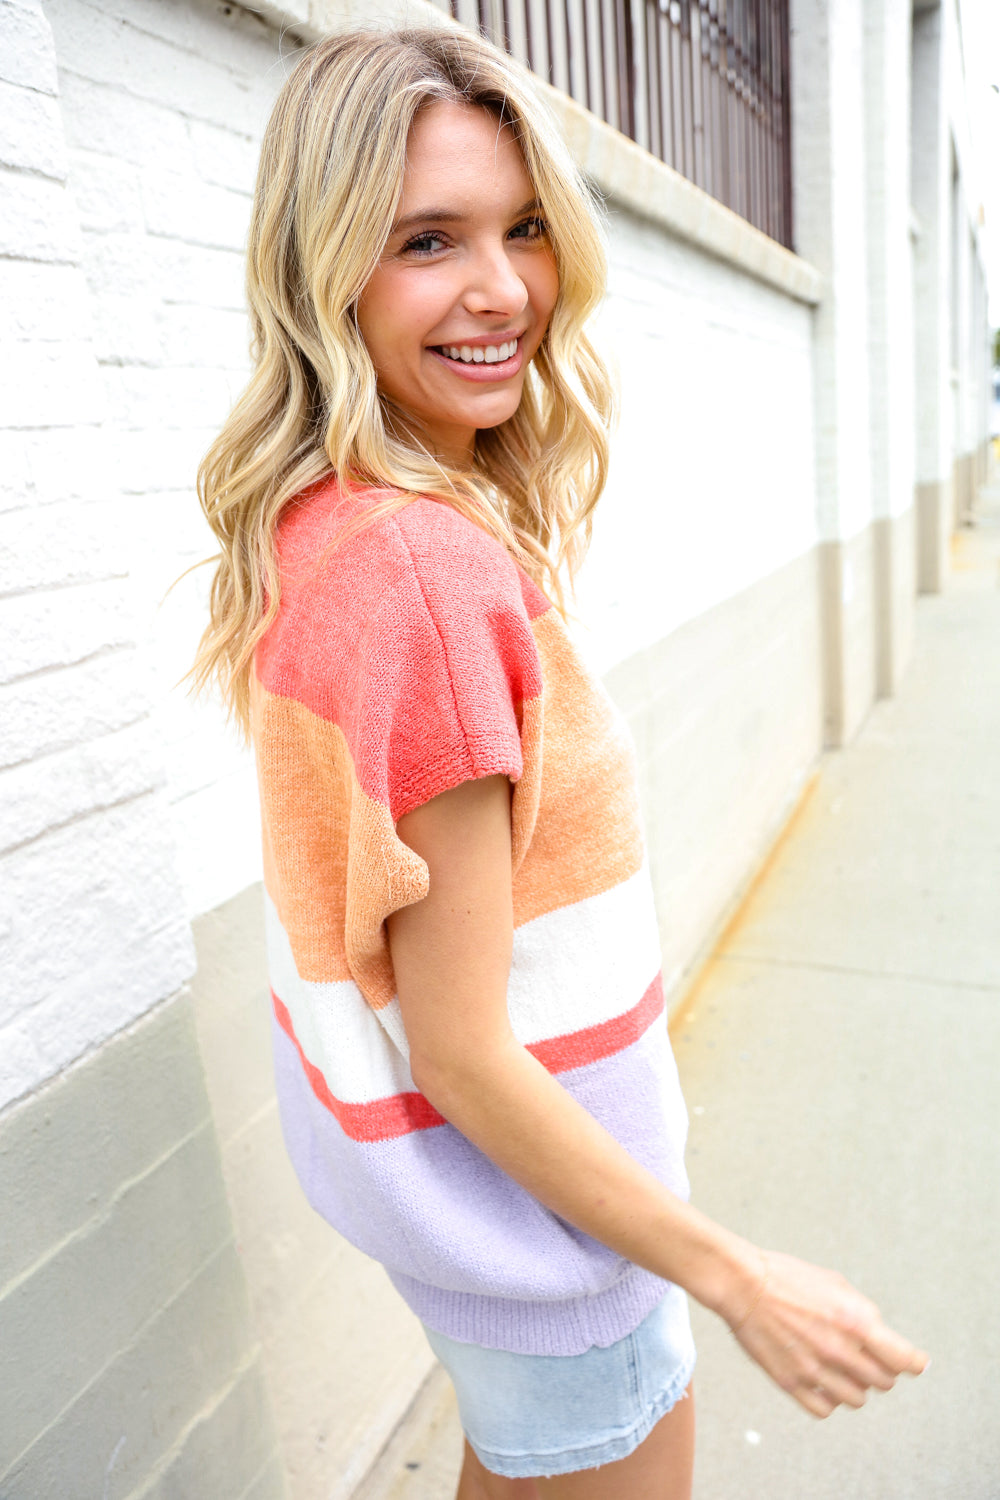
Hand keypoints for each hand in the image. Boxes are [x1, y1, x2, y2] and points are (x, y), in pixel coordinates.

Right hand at [724, 1249, 929, 1417]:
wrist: (743, 1284)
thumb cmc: (787, 1277)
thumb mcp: (836, 1283)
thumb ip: (864, 1312)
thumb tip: (882, 1336)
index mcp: (855, 1322)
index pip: (903, 1359)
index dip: (915, 1363)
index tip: (917, 1364)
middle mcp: (839, 1350)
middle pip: (883, 1382)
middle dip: (881, 1371)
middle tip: (869, 1359)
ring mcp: (815, 1370)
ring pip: (857, 1399)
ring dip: (856, 1386)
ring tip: (843, 1369)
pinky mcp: (791, 1383)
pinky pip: (825, 1410)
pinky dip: (830, 1400)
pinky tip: (824, 1383)